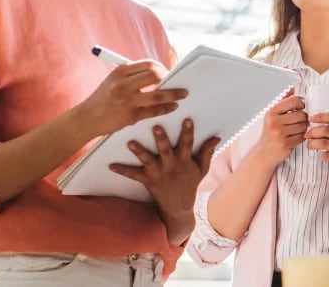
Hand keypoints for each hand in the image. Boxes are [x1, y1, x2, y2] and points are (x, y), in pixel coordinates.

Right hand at [73, 61, 187, 138]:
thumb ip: (132, 75)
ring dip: (174, 94)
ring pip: (158, 94)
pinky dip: (167, 108)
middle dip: (169, 78)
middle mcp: (122, 84)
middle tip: (176, 83)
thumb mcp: (113, 80)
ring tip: (183, 94)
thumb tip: (158, 72)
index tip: (168, 72)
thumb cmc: (102, 98)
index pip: (148, 64)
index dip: (161, 68)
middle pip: (155, 75)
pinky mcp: (130, 116)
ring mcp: (126, 100)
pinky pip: (154, 111)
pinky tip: (173, 106)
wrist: (85, 119)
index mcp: (119, 72)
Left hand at [109, 119, 219, 244]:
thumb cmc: (190, 184)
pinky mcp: (148, 181)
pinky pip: (134, 175)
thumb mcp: (202, 169)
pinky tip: (111, 165)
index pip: (187, 144)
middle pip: (166, 150)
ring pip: (148, 160)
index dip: (188, 132)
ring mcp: (158, 174)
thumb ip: (207, 152)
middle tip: (156, 127)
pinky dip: (123, 170)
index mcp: (184, 161)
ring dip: (139, 151)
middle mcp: (171, 167)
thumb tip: (216, 137)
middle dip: (161, 139)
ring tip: (131, 143)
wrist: (178, 207)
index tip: (187, 120)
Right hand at [254, 92, 308, 167]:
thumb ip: (283, 101)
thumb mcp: (273, 115)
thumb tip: (292, 88)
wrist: (263, 153)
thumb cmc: (270, 132)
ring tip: (296, 130)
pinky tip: (295, 137)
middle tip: (300, 121)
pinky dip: (301, 137)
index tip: (301, 108)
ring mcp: (279, 133)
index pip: (294, 101)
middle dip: (304, 118)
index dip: (301, 104)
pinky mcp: (285, 144)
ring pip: (303, 126)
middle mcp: (274, 122)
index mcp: (271, 112)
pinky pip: (302, 136)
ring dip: (303, 128)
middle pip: (301, 114)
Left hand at [304, 112, 328, 185]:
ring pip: (325, 143)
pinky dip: (322, 156)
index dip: (322, 116)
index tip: (311, 118)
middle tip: (307, 135)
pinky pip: (328, 156)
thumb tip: (321, 126)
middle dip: (313, 132)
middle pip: (327, 130)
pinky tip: (322, 156)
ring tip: (309, 145)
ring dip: (314, 144)